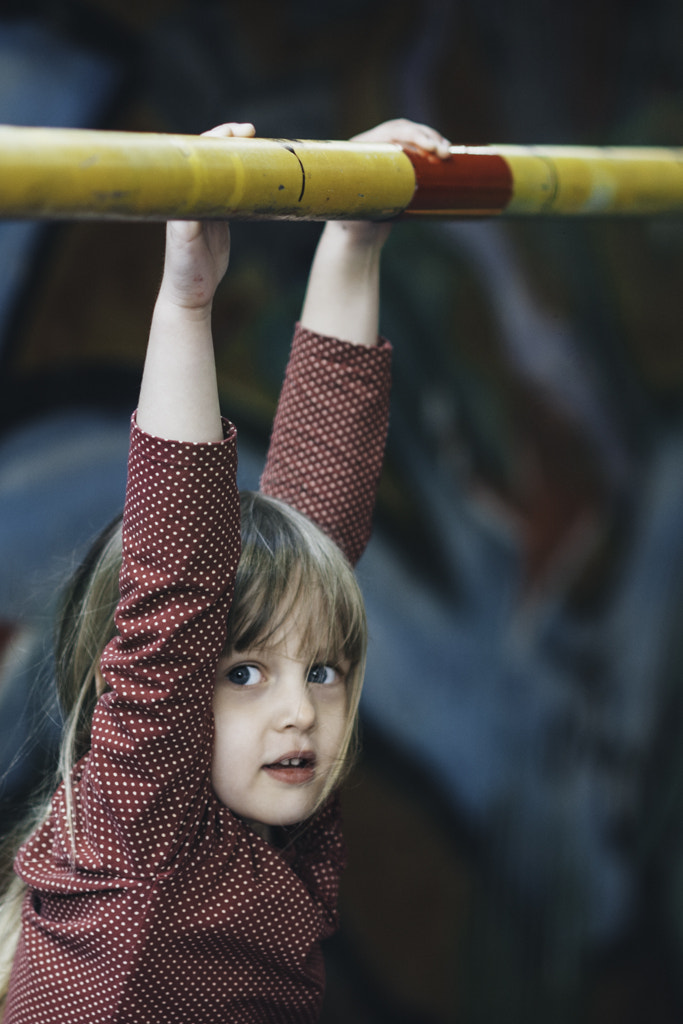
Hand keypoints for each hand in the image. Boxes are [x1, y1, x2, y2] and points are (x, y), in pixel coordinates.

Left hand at [157, 122, 255, 315]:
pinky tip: (258, 174)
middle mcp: (193, 195)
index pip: (198, 154)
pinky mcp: (218, 216)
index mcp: (183, 194)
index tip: (236, 133)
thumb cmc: (184, 268)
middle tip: (250, 131)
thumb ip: (188, 216)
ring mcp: (206, 204)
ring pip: (222, 169)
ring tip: (256, 143)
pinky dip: (245, 177)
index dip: (216, 138)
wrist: (191, 292)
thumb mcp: (186, 241)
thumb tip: (195, 189)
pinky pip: (232, 188)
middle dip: (228, 138)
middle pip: (210, 155)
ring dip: (239, 154)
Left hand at [339, 118, 451, 246]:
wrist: (359, 237)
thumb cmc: (355, 226)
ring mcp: (385, 155)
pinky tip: (445, 151)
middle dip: (427, 137)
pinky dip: (432, 148)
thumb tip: (378, 185)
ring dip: (433, 140)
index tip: (430, 148)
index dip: (412, 134)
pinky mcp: (397, 166)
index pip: (389, 132)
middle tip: (444, 153)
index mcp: (359, 150)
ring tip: (447, 154)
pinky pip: (416, 149)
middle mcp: (371, 147)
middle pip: (403, 130)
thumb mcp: (359, 211)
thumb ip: (366, 197)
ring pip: (412, 137)